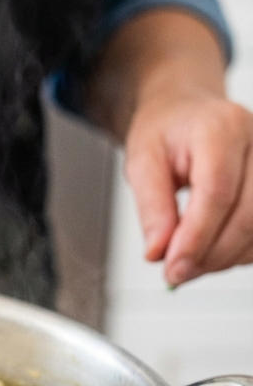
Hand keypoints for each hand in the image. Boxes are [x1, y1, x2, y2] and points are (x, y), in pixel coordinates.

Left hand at [124, 89, 252, 285]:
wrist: (188, 112)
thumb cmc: (167, 131)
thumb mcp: (142, 160)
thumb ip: (151, 206)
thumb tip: (158, 251)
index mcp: (220, 127)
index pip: (216, 190)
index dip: (197, 235)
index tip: (173, 265)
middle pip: (249, 212)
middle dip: (212, 253)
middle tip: (177, 273)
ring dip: (227, 257)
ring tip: (191, 262)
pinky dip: (242, 251)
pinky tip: (214, 251)